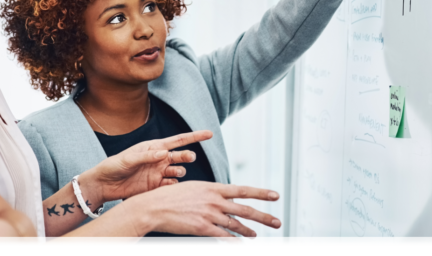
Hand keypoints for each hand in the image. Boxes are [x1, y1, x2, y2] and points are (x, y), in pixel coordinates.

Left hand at [82, 130, 213, 202]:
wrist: (104, 185)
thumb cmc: (113, 166)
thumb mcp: (128, 159)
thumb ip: (146, 156)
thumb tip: (164, 152)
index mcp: (153, 147)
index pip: (178, 141)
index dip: (194, 137)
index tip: (209, 134)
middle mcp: (159, 159)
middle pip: (180, 156)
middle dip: (187, 156)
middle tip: (189, 158)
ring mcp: (158, 173)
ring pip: (178, 172)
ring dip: (180, 172)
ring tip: (174, 173)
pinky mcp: (156, 187)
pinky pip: (170, 186)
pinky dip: (173, 186)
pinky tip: (169, 186)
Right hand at [129, 181, 280, 244]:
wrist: (154, 207)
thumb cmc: (172, 197)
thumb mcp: (194, 188)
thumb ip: (211, 193)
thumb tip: (224, 198)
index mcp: (213, 188)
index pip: (243, 190)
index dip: (261, 193)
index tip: (275, 195)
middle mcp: (214, 201)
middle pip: (245, 209)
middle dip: (264, 217)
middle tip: (277, 222)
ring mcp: (209, 215)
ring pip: (236, 225)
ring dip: (248, 231)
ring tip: (255, 235)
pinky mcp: (203, 228)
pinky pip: (224, 235)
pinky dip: (233, 240)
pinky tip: (237, 242)